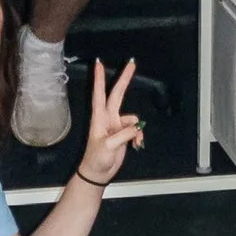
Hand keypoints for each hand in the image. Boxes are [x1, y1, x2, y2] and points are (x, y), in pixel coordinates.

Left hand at [76, 58, 144, 185]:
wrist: (97, 173)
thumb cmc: (97, 159)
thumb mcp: (109, 146)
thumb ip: (124, 134)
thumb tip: (136, 127)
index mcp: (100, 118)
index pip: (100, 94)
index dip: (100, 79)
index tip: (99, 63)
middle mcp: (108, 118)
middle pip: (118, 94)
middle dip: (125, 79)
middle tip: (131, 63)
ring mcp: (116, 125)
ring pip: (133, 118)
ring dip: (137, 129)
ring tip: (133, 143)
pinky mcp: (123, 134)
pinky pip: (136, 129)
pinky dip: (138, 136)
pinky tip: (136, 145)